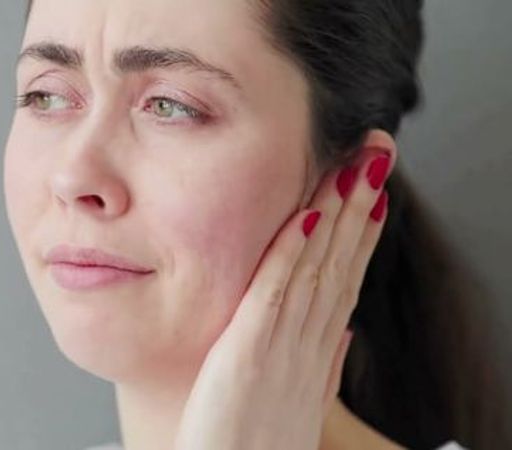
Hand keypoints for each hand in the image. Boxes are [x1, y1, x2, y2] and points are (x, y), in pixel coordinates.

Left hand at [174, 143, 395, 449]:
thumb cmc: (258, 445)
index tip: (376, 192)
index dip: (363, 232)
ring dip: (340, 211)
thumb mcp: (299, 400)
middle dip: (362, 203)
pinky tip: (307, 212)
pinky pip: (275, 292)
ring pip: (318, 266)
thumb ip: (322, 364)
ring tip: (358, 164)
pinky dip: (292, 251)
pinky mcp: (252, 352)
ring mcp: (284, 345)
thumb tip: (341, 333)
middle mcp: (309, 342)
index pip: (345, 279)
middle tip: (378, 152)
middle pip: (341, 261)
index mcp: (316, 351)